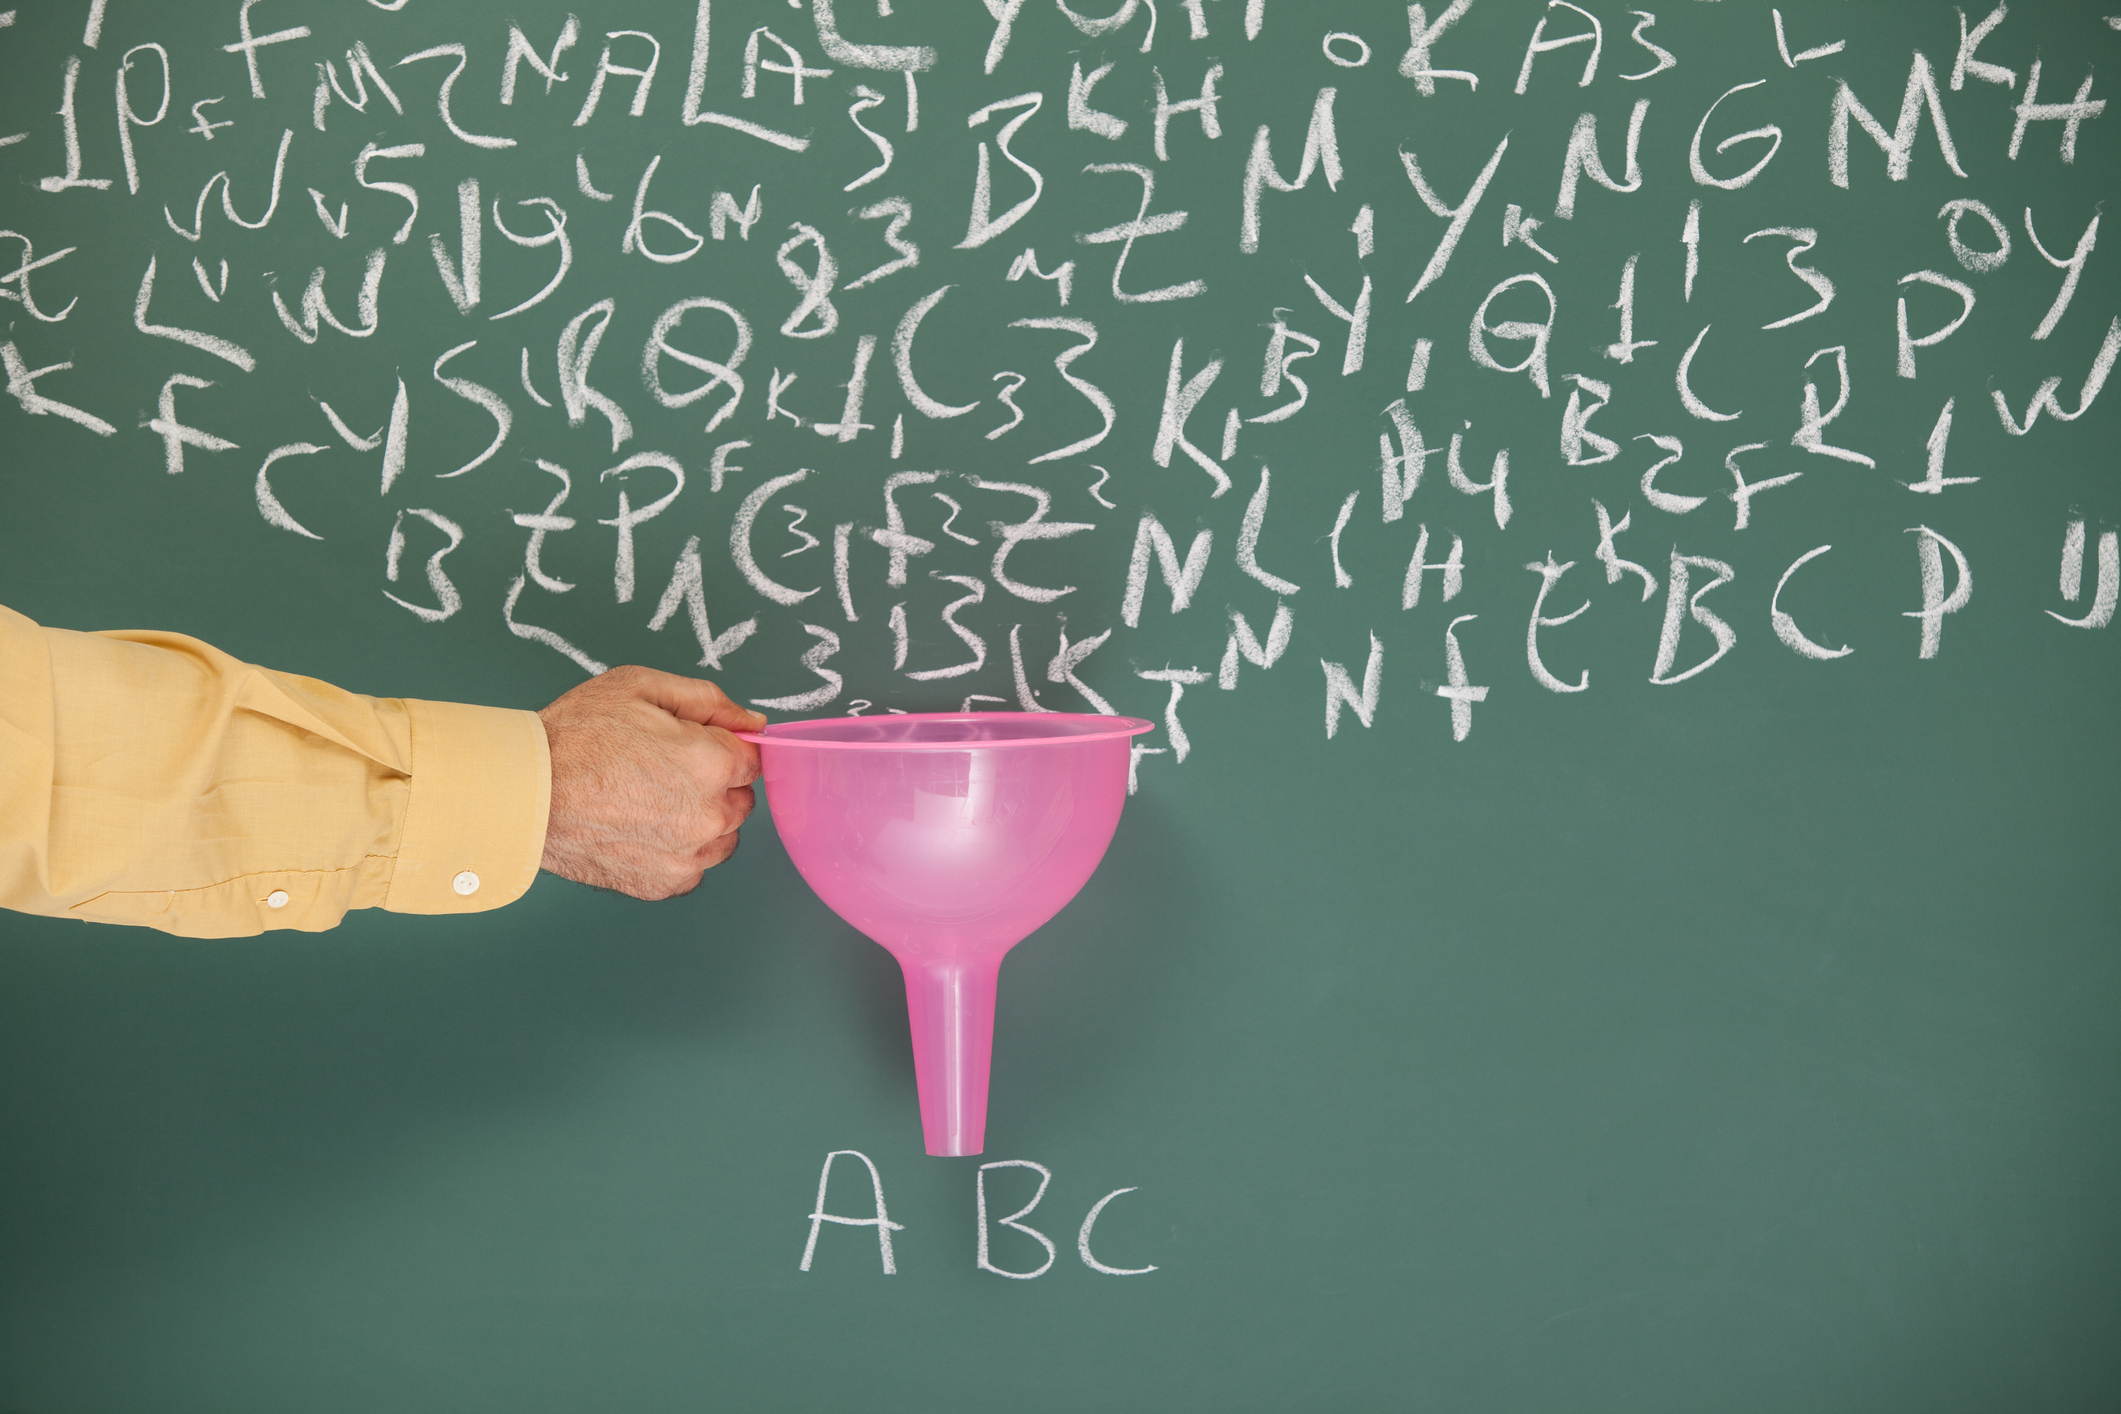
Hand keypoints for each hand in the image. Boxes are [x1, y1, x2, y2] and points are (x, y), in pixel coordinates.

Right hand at [536, 666, 766, 899]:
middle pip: (740, 799)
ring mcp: (686, 856)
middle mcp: (709, 817)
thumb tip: (754, 722)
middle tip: (661, 770)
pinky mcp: (662, 884)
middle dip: (714, 783)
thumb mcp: (640, 687)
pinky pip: (691, 867)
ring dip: (700, 821)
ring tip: (648, 800)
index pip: (752, 758)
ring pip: (721, 837)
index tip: (689, 745)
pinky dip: (675, 851)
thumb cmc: (575, 736)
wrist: (523, 792)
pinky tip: (639, 828)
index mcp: (712, 764)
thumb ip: (709, 701)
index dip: (722, 746)